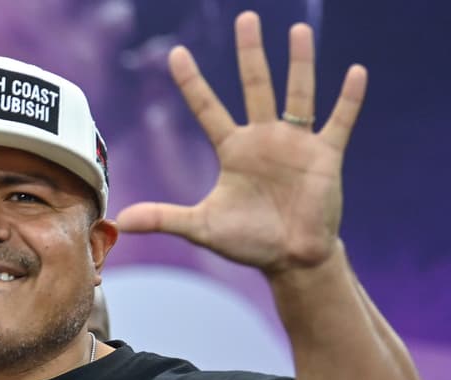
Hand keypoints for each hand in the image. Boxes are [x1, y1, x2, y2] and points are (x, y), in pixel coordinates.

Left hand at [117, 12, 365, 274]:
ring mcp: (296, 144)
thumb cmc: (248, 240)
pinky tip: (355, 72)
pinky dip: (348, 99)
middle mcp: (264, 139)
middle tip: (246, 18)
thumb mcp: (201, 227)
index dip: (192, 82)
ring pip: (297, 95)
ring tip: (297, 31)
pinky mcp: (325, 156)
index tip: (175, 53)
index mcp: (233, 150)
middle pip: (255, 86)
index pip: (207, 108)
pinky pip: (339, 122)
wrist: (290, 259)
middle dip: (250, 54)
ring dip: (299, 63)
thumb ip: (164, 218)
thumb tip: (121, 221)